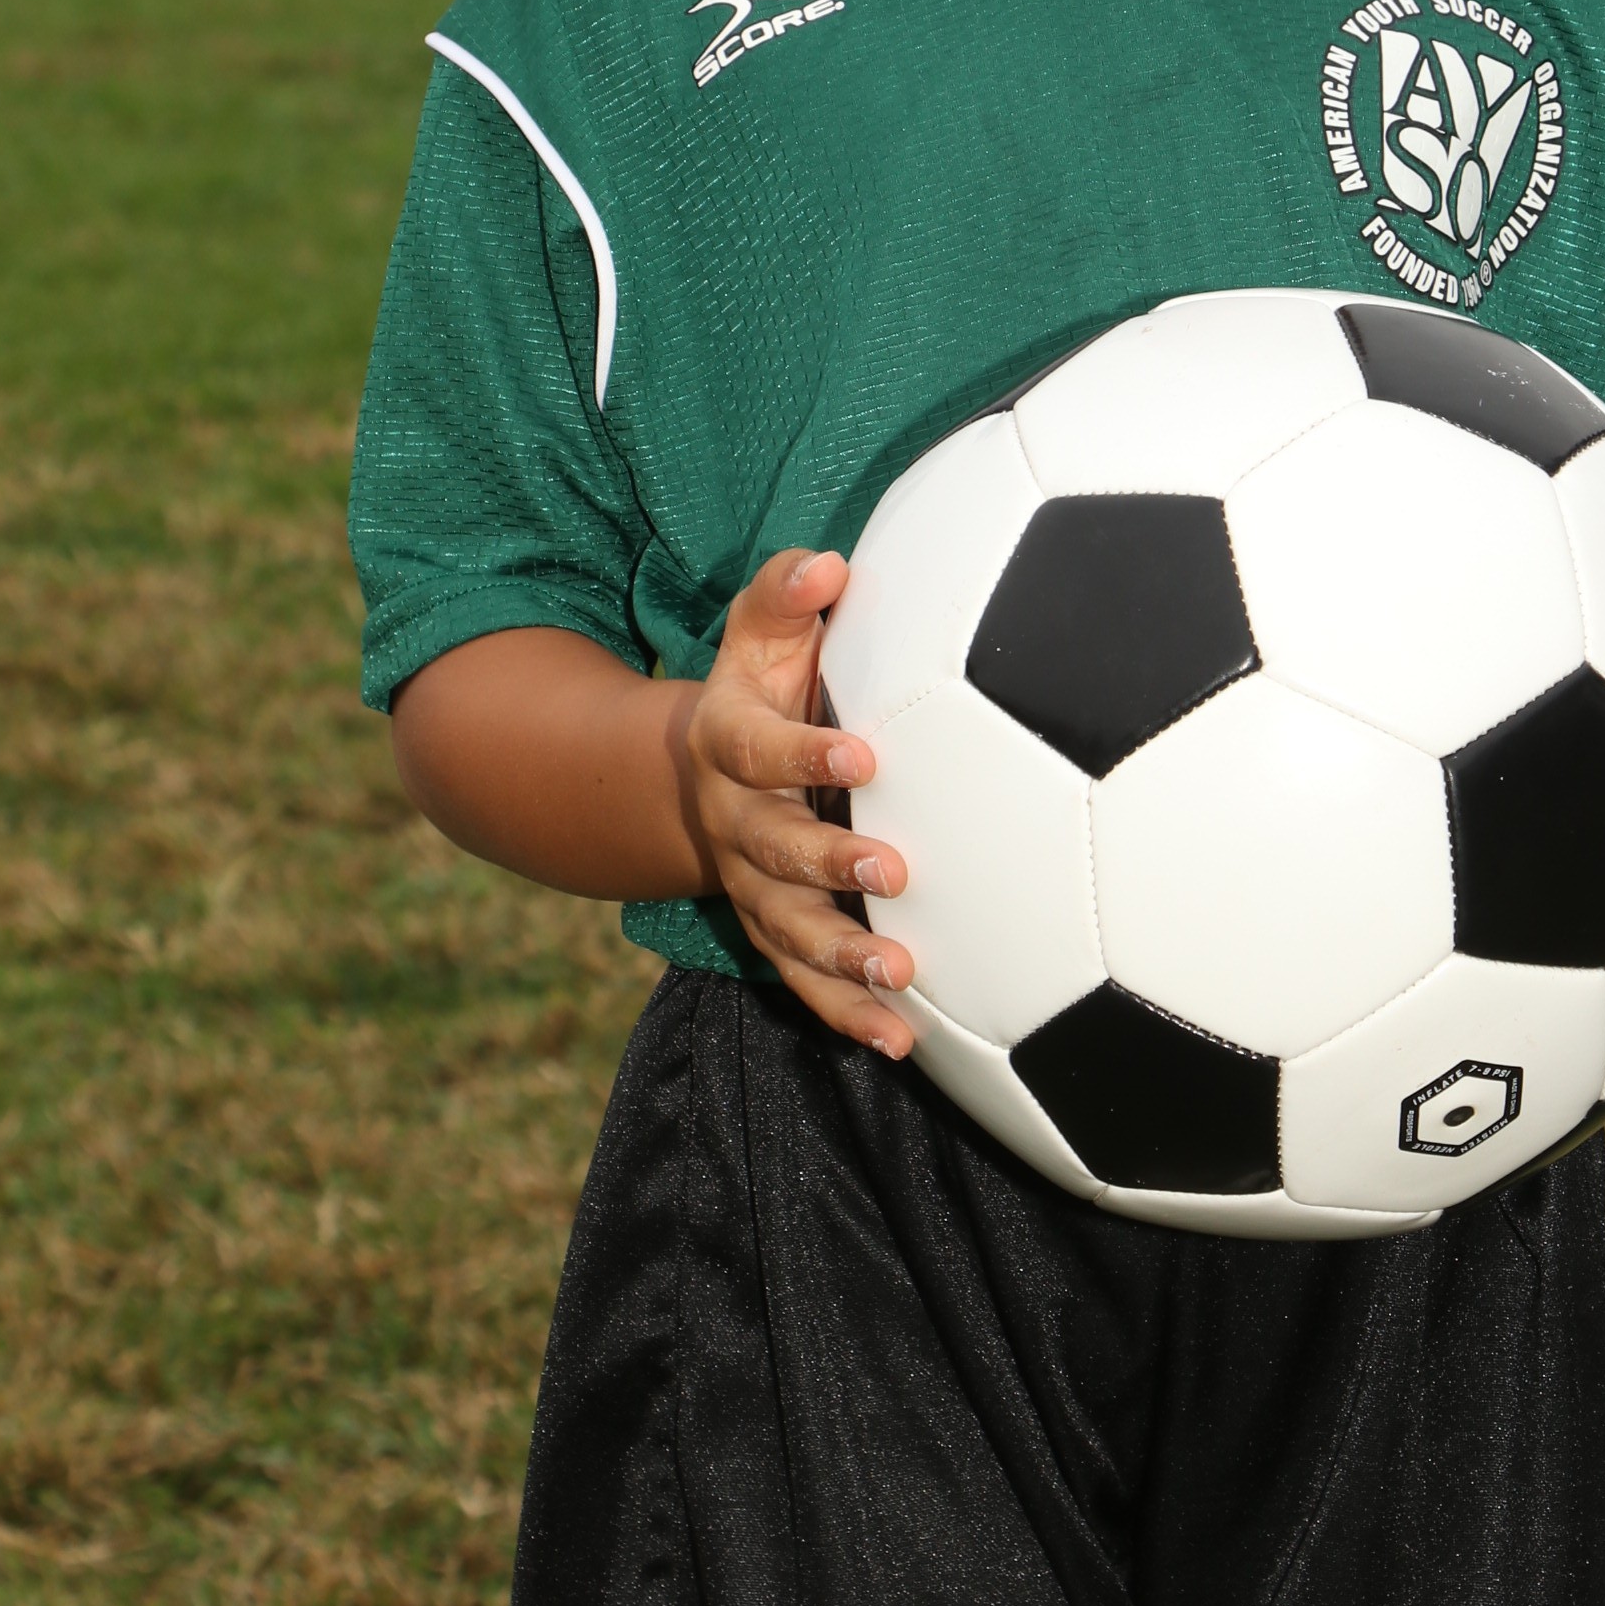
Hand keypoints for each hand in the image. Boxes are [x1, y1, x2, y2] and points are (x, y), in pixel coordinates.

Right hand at [685, 549, 917, 1057]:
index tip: (865, 757)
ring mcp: (751, 887)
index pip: (756, 749)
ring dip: (840, 957)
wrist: (704, 773)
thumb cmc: (764, 687)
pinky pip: (804, 983)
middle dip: (828, 863)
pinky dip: (847, 1015)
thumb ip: (786, 594)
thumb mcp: (761, 634)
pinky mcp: (776, 933)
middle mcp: (731, 823)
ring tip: (898, 973)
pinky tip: (900, 1040)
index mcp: (728, 743)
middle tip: (894, 869)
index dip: (803, 755)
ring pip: (786, 931)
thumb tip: (829, 565)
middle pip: (771, 850)